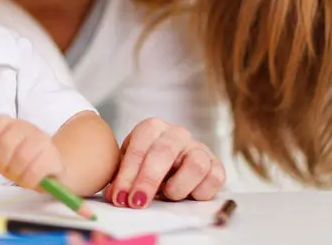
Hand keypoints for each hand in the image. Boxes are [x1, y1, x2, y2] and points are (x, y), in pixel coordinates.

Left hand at [0, 115, 63, 188]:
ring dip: (16, 174)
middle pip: (6, 142)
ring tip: (19, 177)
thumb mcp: (1, 159)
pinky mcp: (53, 158)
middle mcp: (29, 129)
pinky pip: (35, 170)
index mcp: (13, 125)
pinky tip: (30, 181)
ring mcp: (43, 141)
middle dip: (2, 163)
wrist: (53, 172)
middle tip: (7, 171)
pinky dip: (28, 180)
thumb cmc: (24, 163)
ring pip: (21, 157)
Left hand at [104, 118, 225, 208]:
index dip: (127, 175)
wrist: (173, 160)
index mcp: (152, 128)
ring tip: (168, 196)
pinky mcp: (216, 164)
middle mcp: (177, 134)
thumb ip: (122, 179)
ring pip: (195, 165)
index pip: (138, 148)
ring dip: (178, 187)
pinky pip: (214, 178)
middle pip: (164, 153)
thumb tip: (116, 196)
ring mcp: (199, 148)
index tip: (119, 197)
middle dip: (148, 181)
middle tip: (137, 203)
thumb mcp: (130, 166)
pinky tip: (188, 196)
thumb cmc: (147, 163)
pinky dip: (200, 192)